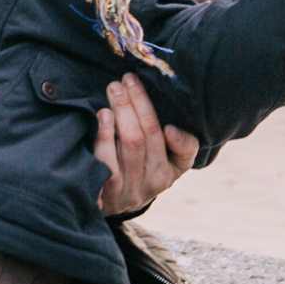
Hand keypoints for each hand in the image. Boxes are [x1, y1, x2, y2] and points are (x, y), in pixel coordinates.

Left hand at [93, 75, 200, 216]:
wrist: (110, 203)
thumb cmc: (141, 171)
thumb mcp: (167, 162)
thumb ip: (181, 145)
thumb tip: (171, 130)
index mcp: (170, 173)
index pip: (181, 152)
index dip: (179, 138)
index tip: (169, 123)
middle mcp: (152, 184)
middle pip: (147, 138)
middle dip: (136, 104)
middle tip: (125, 80)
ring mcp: (127, 190)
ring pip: (129, 147)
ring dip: (121, 114)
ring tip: (114, 90)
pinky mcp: (105, 194)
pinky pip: (107, 163)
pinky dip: (105, 137)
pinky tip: (103, 116)